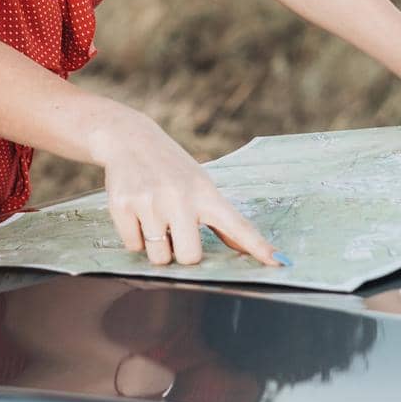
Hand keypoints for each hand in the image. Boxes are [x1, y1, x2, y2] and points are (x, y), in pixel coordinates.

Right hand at [97, 112, 280, 267]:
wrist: (129, 138)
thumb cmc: (171, 168)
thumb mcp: (200, 184)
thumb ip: (220, 220)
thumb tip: (247, 250)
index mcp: (205, 193)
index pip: (237, 225)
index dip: (257, 246)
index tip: (279, 263)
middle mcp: (179, 197)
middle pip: (190, 257)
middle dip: (182, 251)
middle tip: (175, 230)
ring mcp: (149, 201)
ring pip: (160, 257)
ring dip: (157, 247)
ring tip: (154, 219)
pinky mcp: (122, 205)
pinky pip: (133, 245)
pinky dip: (135, 237)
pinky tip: (136, 213)